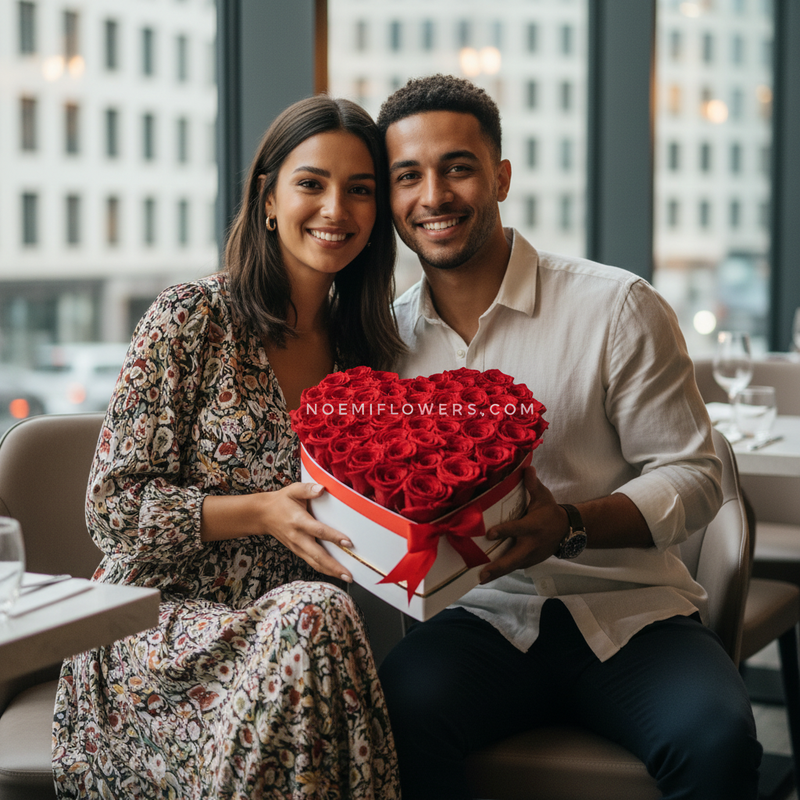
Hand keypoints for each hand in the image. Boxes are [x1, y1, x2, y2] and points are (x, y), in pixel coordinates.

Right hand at [250, 483, 354, 581]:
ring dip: (331, 572)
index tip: (348, 542)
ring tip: (347, 578)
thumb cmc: (281, 501)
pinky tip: (335, 573)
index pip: (318, 530)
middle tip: (348, 575)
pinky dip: (324, 569)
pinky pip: (312, 562)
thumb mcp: (293, 490)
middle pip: (317, 555)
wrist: (263, 515)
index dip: (333, 537)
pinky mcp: (297, 551)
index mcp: (299, 521)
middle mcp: (298, 537)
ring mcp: (297, 547)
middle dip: (333, 566)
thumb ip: (307, 489)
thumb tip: (322, 488)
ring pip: (315, 562)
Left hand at [479, 467, 567, 583]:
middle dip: (497, 567)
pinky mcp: (528, 562)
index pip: (516, 528)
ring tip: (478, 579)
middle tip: (481, 573)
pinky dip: (500, 572)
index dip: (503, 531)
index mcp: (532, 526)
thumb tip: (527, 468)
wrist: (567, 531)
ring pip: (511, 566)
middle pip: (512, 558)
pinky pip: (512, 567)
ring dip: (495, 574)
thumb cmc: (550, 512)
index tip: (489, 534)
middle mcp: (531, 544)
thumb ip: (533, 484)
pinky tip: (484, 576)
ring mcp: (530, 556)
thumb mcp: (544, 496)